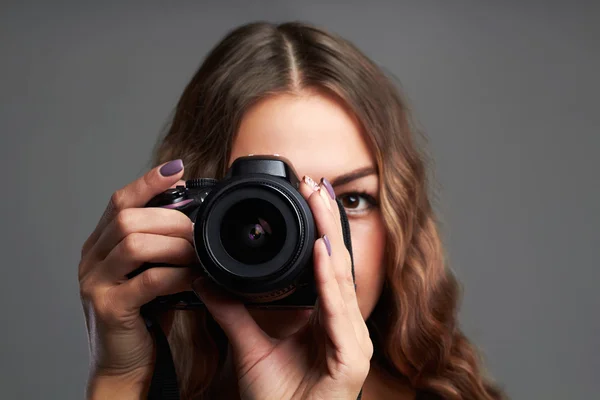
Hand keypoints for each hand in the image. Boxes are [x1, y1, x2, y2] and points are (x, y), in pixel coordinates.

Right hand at [78, 159, 197, 396]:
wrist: (124, 364)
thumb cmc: (143, 316)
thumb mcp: (147, 273)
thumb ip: (158, 246)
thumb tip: (191, 216)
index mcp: (100, 246)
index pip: (120, 201)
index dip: (148, 182)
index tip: (176, 169)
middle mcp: (91, 260)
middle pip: (128, 218)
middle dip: (170, 219)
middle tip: (197, 232)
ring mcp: (95, 284)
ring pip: (135, 244)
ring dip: (175, 245)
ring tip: (196, 255)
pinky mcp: (109, 308)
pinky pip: (148, 280)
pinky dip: (176, 274)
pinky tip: (192, 278)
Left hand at [193, 175, 372, 399]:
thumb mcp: (248, 348)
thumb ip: (230, 311)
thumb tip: (206, 280)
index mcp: (328, 323)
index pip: (326, 267)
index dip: (320, 231)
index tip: (309, 197)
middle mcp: (345, 329)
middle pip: (337, 265)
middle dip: (327, 222)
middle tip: (317, 184)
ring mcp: (353, 344)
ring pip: (341, 281)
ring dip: (330, 239)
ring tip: (320, 201)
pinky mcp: (352, 360)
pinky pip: (338, 313)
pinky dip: (328, 279)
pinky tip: (321, 250)